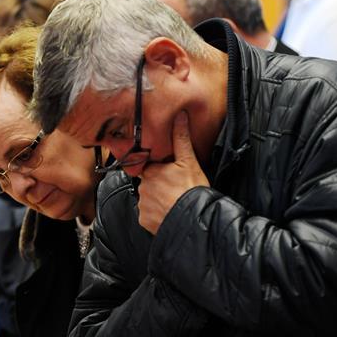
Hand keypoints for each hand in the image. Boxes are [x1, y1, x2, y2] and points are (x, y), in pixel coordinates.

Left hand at [138, 111, 208, 234]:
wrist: (193, 218)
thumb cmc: (192, 190)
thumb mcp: (189, 161)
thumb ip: (181, 138)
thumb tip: (180, 116)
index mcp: (151, 171)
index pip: (151, 167)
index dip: (161, 170)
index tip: (170, 175)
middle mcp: (143, 187)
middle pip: (149, 183)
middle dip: (159, 185)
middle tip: (175, 189)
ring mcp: (142, 205)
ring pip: (148, 199)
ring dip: (157, 200)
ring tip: (173, 201)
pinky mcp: (144, 220)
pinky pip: (148, 215)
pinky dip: (155, 214)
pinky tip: (168, 212)